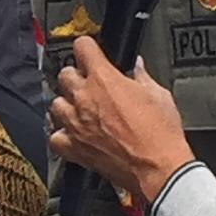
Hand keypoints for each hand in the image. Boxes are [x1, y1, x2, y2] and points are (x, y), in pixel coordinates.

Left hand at [47, 36, 195, 199]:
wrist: (158, 168)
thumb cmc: (160, 134)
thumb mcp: (158, 95)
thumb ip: (142, 77)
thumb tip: (137, 68)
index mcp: (104, 79)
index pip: (82, 47)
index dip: (87, 48)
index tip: (90, 53)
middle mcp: (85, 99)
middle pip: (64, 75)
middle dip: (76, 76)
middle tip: (90, 84)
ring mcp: (76, 124)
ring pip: (55, 104)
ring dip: (67, 105)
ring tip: (81, 110)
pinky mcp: (74, 148)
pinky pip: (55, 137)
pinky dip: (62, 135)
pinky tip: (74, 134)